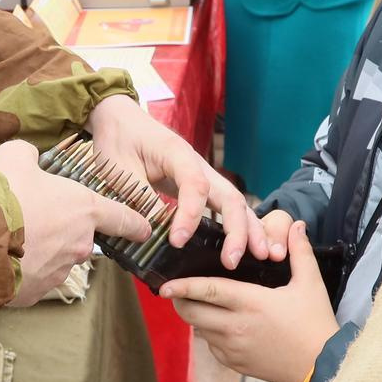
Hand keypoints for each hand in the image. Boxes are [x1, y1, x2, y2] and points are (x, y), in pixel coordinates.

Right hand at [0, 139, 153, 304]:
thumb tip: (29, 158)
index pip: (122, 218)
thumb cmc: (2, 193)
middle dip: (60, 231)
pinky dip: (20, 270)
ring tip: (8, 238)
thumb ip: (30, 155)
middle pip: (78, 238)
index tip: (143, 230)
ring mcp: (58, 272)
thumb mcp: (16, 156)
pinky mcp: (35, 293)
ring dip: (38, 250)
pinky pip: (30, 279)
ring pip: (53, 259)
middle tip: (32, 219)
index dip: (134, 224)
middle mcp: (78, 244)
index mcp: (83, 210)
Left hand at [86, 94, 267, 263]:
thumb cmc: (119, 141)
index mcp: (177, 153)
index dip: (190, 216)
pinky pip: (226, 206)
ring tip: (261, 256)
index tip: (178, 241)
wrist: (121, 120)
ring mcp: (204, 175)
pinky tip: (248, 247)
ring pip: (234, 202)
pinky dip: (240, 226)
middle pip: (229, 195)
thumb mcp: (119, 171)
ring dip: (249, 229)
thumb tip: (151, 232)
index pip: (195, 186)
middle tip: (233, 261)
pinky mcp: (202, 186)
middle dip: (237, 229)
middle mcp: (198, 164)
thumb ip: (138, 198)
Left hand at [162, 220, 334, 381]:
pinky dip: (210, 334)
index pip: (207, 290)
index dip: (183, 286)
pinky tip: (221, 325)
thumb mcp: (310, 284)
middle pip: (192, 313)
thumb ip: (299, 252)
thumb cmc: (315, 323)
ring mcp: (232, 348)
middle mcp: (235, 327)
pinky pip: (212, 346)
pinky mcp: (235, 364)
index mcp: (250, 303)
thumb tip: (296, 225)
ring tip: (201, 304)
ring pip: (199, 330)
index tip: (164, 284)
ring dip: (196, 317)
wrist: (322, 367)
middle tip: (176, 290)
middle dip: (180, 301)